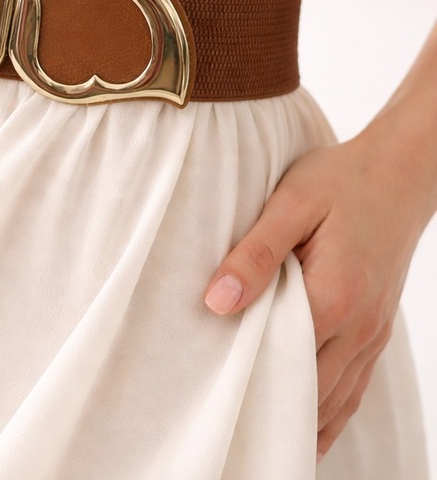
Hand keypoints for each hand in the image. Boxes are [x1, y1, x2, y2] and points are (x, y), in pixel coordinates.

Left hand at [201, 122, 435, 461]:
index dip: (244, 379)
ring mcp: (373, 332)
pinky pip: (356, 386)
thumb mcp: (290, 204)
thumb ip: (254, 253)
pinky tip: (307, 427)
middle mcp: (359, 326)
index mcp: (333, 296)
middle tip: (221, 420)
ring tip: (255, 434)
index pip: (282, 361)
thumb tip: (216, 301)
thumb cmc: (340, 181)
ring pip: (335, 398)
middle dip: (267, 405)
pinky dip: (330, 412)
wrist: (399, 173)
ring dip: (298, 417)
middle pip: (308, 390)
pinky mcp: (377, 328)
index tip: (206, 391)